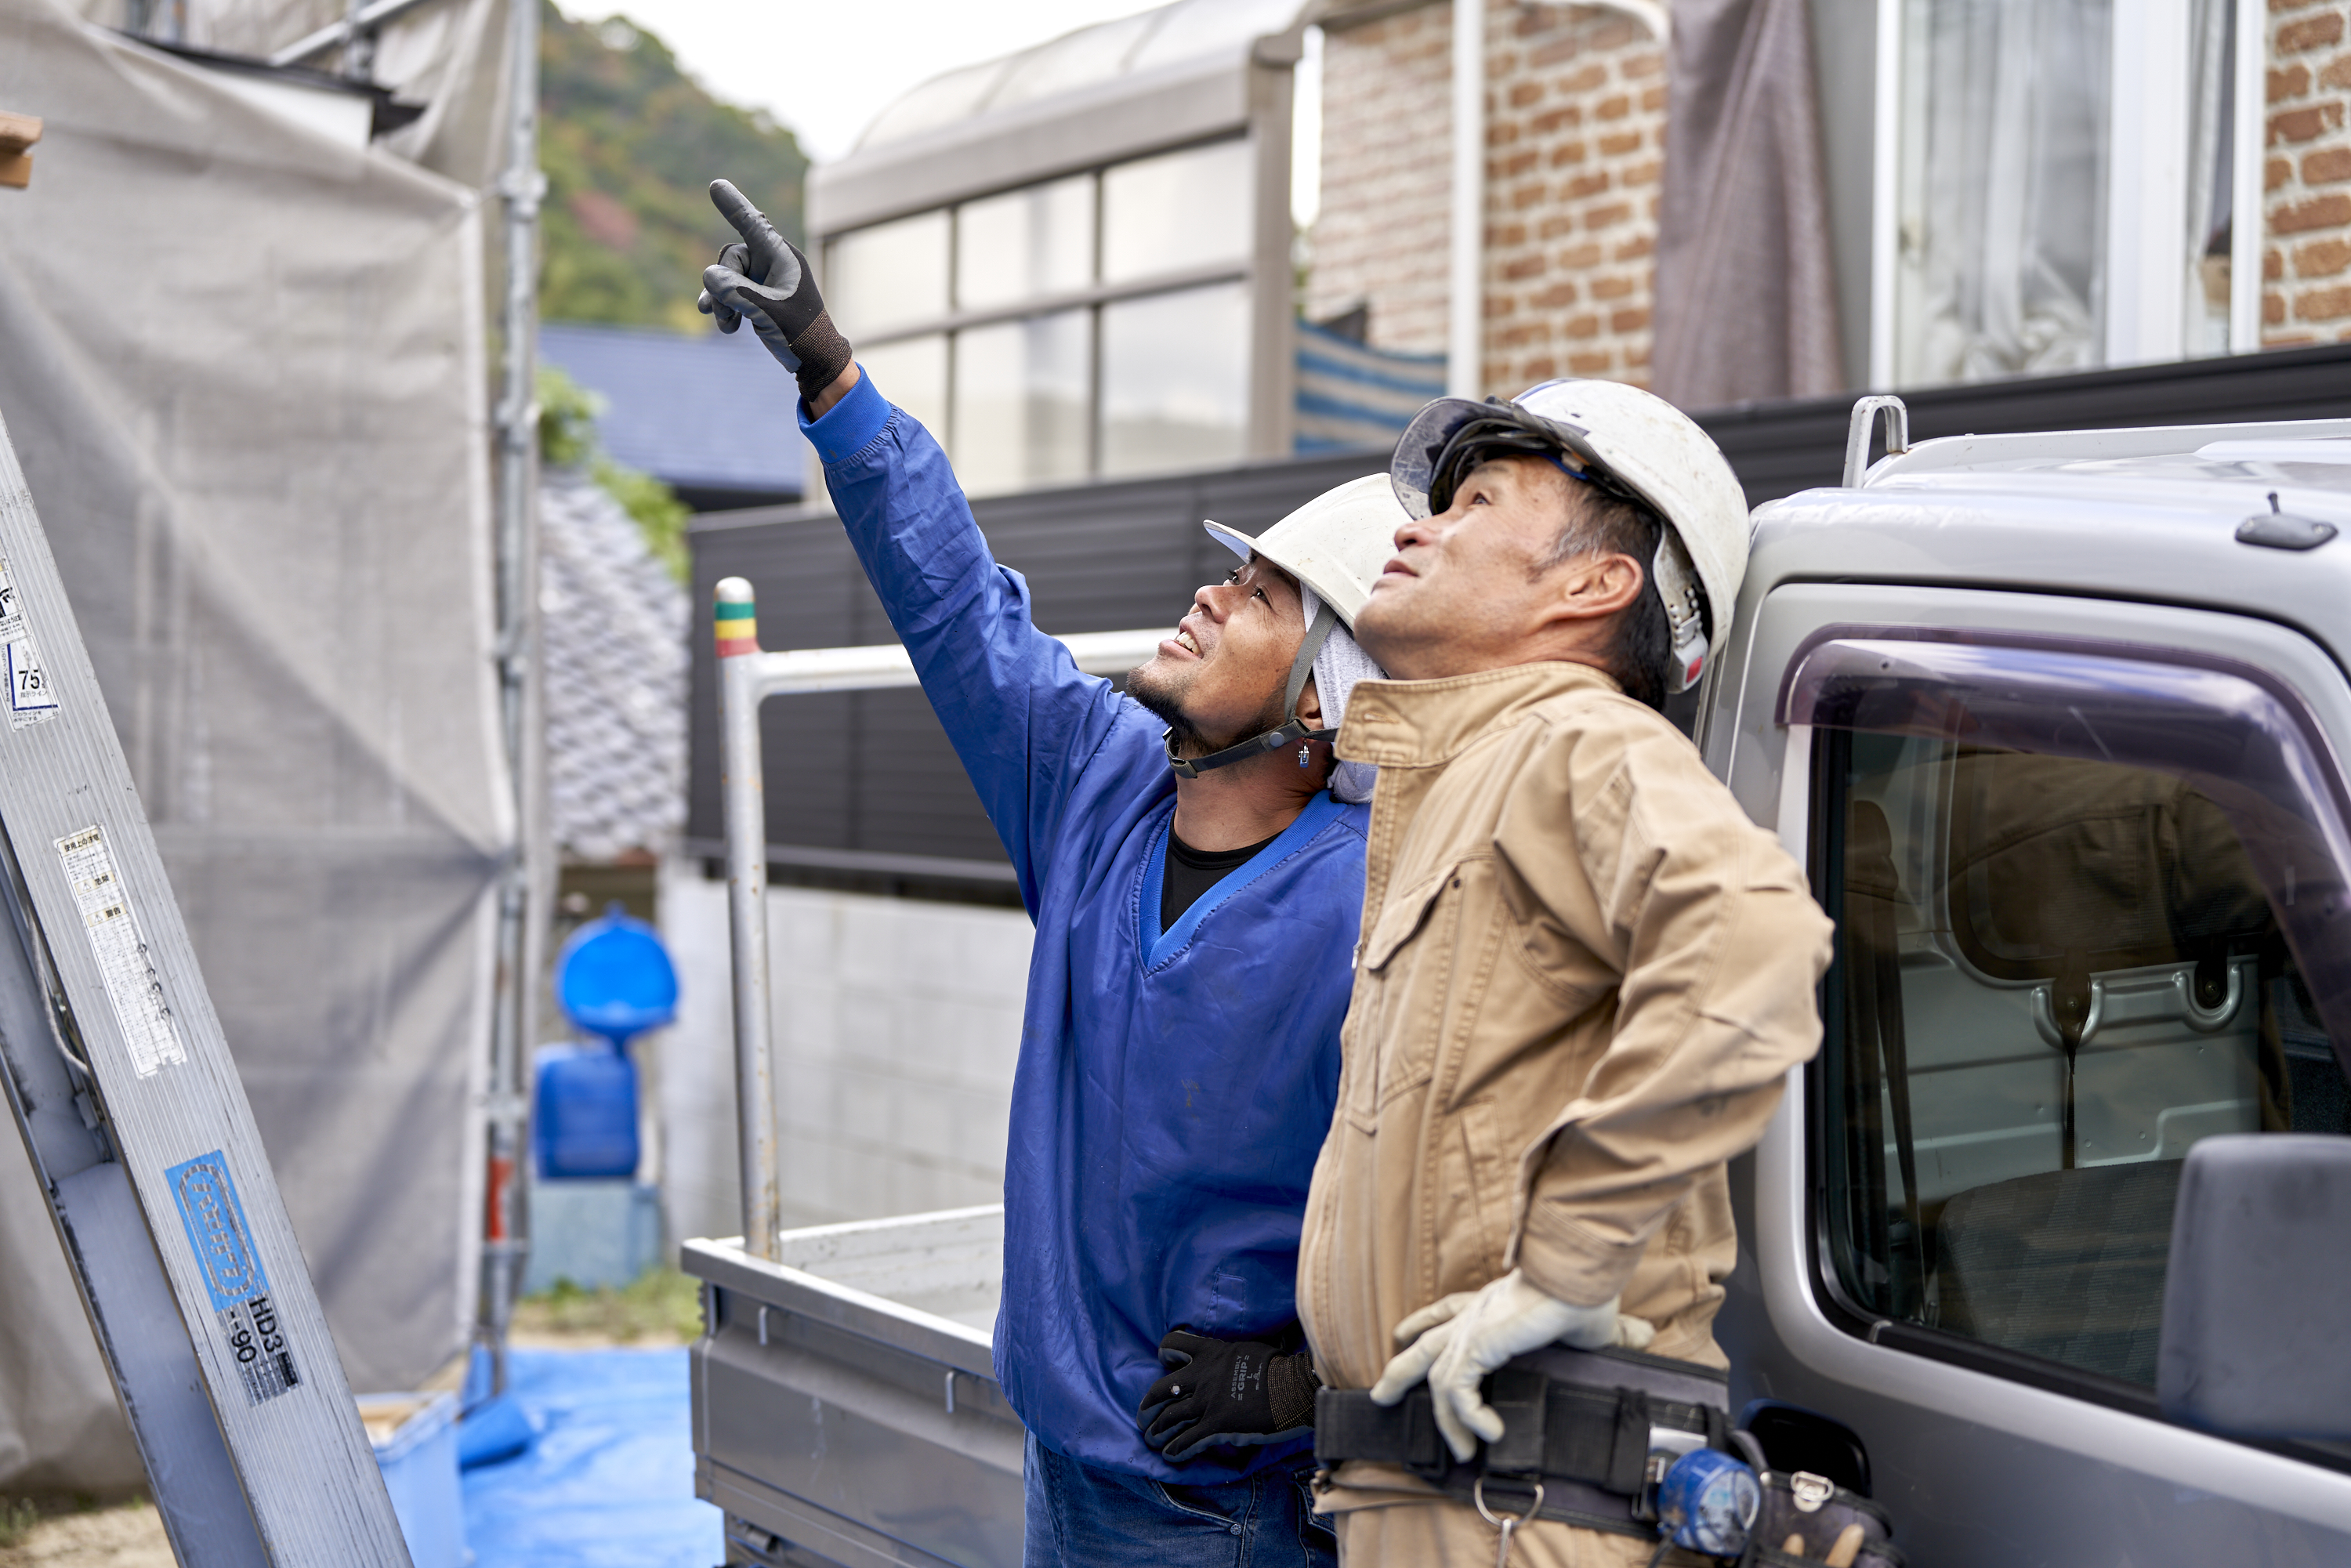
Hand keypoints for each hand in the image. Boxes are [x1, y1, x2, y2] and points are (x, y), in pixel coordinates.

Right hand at [698, 178, 851, 398]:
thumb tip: (709, 274)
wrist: (814, 359)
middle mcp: (772, 262)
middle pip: (731, 258)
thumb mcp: (768, 312)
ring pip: (726, 276)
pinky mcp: (757, 294)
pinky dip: (725, 306)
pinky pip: (729, 290)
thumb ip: (737, 292)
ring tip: (726, 325)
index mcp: (782, 258)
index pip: (753, 225)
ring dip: (721, 300)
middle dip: (721, 284)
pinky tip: (726, 326)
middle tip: (723, 314)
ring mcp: (764, 277)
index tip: (716, 185)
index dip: (733, 205)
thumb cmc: (801, 333)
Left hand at [1137, 1327, 1319, 1462]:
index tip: (1164, 1363)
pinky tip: (1171, 1456)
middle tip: (1144, 1417)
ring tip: (1152, 1440)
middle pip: (1161, 1389)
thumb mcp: (1248, 1351)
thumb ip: (1230, 1358)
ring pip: (1169, 1419)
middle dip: (1148, 1405)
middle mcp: (1203, 1376)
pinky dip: (1175, 1450)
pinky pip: (1187, 1441)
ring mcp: (1207, 1402)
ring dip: (1157, 1432)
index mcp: (1211, 1353)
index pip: (1175, 1343)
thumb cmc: (1280, 1368)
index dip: (1165, 1353)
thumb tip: (1231, 1362)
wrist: (1295, 1388)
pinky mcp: (1216, 1426)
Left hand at [1368, 1269, 1654, 1462]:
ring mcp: (1471, 1329)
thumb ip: (1607, 1334)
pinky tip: (1491, 1434)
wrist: (1582, 1280)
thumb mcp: (1591, 1325)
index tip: (1403, 1334)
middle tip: (1382, 1394)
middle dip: (1400, 1369)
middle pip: (1424, 1342)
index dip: (1422, 1323)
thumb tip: (1645, 1336)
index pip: (1447, 1311)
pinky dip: (1470, 1418)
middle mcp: (1474, 1314)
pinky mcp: (1476, 1346)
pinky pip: (1457, 1392)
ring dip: (1446, 1421)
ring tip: (1465, 1451)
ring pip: (1435, 1378)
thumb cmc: (1588, 1294)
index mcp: (1493, 1303)